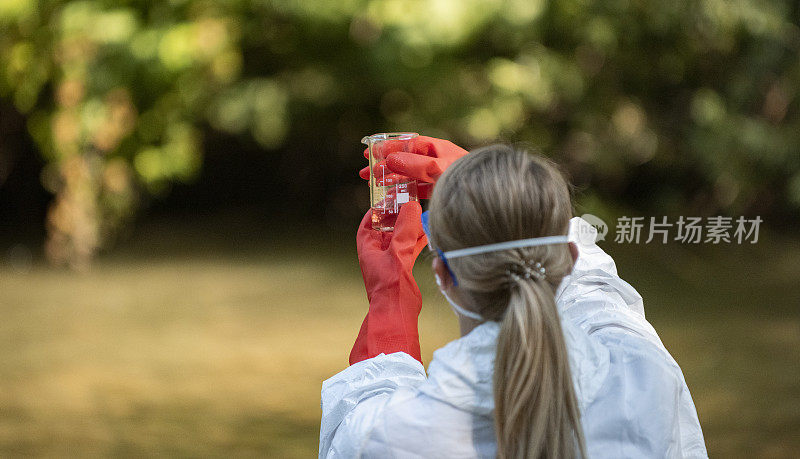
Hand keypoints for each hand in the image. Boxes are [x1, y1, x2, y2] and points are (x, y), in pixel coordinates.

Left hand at [350, 201, 427, 364]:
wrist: (396, 313)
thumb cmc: (390, 286)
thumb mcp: (398, 252)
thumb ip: (405, 228)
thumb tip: (411, 205)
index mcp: (367, 246)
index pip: (371, 219)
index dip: (381, 206)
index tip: (394, 194)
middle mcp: (377, 251)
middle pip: (388, 225)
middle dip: (400, 214)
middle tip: (413, 199)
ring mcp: (390, 259)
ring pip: (401, 236)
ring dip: (411, 226)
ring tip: (424, 212)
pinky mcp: (402, 266)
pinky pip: (410, 247)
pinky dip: (418, 238)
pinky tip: (429, 230)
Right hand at [359, 136, 468, 198]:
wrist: (485, 197)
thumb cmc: (464, 178)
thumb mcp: (437, 168)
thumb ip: (414, 164)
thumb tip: (389, 160)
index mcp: (436, 148)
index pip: (407, 144)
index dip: (388, 147)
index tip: (370, 153)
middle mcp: (435, 160)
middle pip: (404, 160)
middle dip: (383, 165)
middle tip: (364, 173)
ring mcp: (436, 176)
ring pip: (408, 175)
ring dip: (389, 179)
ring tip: (371, 185)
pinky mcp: (438, 191)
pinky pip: (416, 189)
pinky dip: (402, 192)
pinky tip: (390, 197)